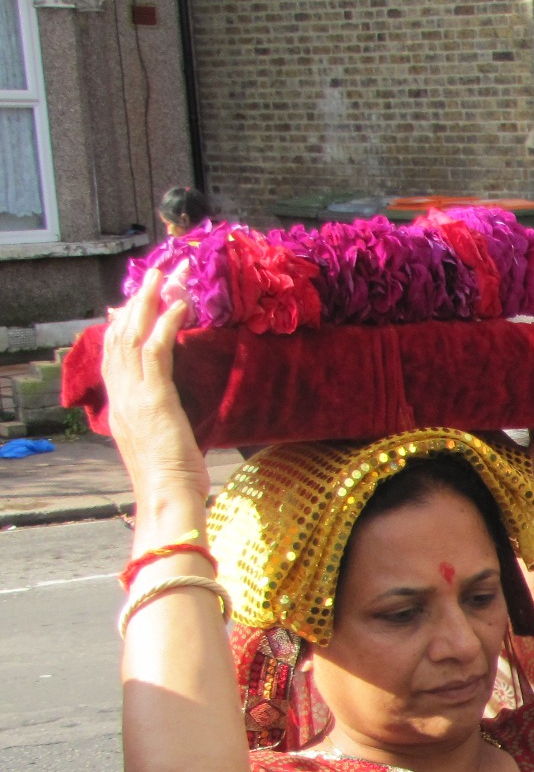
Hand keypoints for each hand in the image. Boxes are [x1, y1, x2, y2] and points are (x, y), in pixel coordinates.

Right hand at [101, 269, 203, 494]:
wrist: (167, 498)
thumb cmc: (174, 482)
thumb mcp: (163, 444)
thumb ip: (163, 422)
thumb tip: (172, 415)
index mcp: (121, 407)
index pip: (114, 355)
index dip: (121, 325)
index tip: (129, 303)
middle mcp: (121, 396)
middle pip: (122, 336)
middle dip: (137, 301)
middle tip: (153, 273)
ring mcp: (133, 395)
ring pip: (135, 335)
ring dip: (150, 301)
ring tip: (165, 275)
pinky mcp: (153, 397)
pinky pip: (157, 350)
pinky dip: (167, 323)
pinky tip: (180, 305)